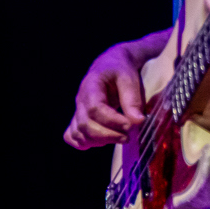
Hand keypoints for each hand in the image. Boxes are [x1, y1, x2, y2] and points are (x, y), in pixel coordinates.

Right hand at [64, 30, 167, 149]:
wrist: (110, 65)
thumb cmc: (120, 71)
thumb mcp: (129, 78)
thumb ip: (132, 99)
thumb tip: (138, 121)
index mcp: (91, 86)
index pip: (95, 109)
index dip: (112, 121)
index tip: (130, 126)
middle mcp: (80, 100)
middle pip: (85, 125)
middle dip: (108, 135)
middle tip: (127, 136)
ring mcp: (77, 111)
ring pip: (79, 133)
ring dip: (99, 141)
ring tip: (120, 138)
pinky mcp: (78, 119)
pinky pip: (71, 135)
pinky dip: (84, 143)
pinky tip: (101, 141)